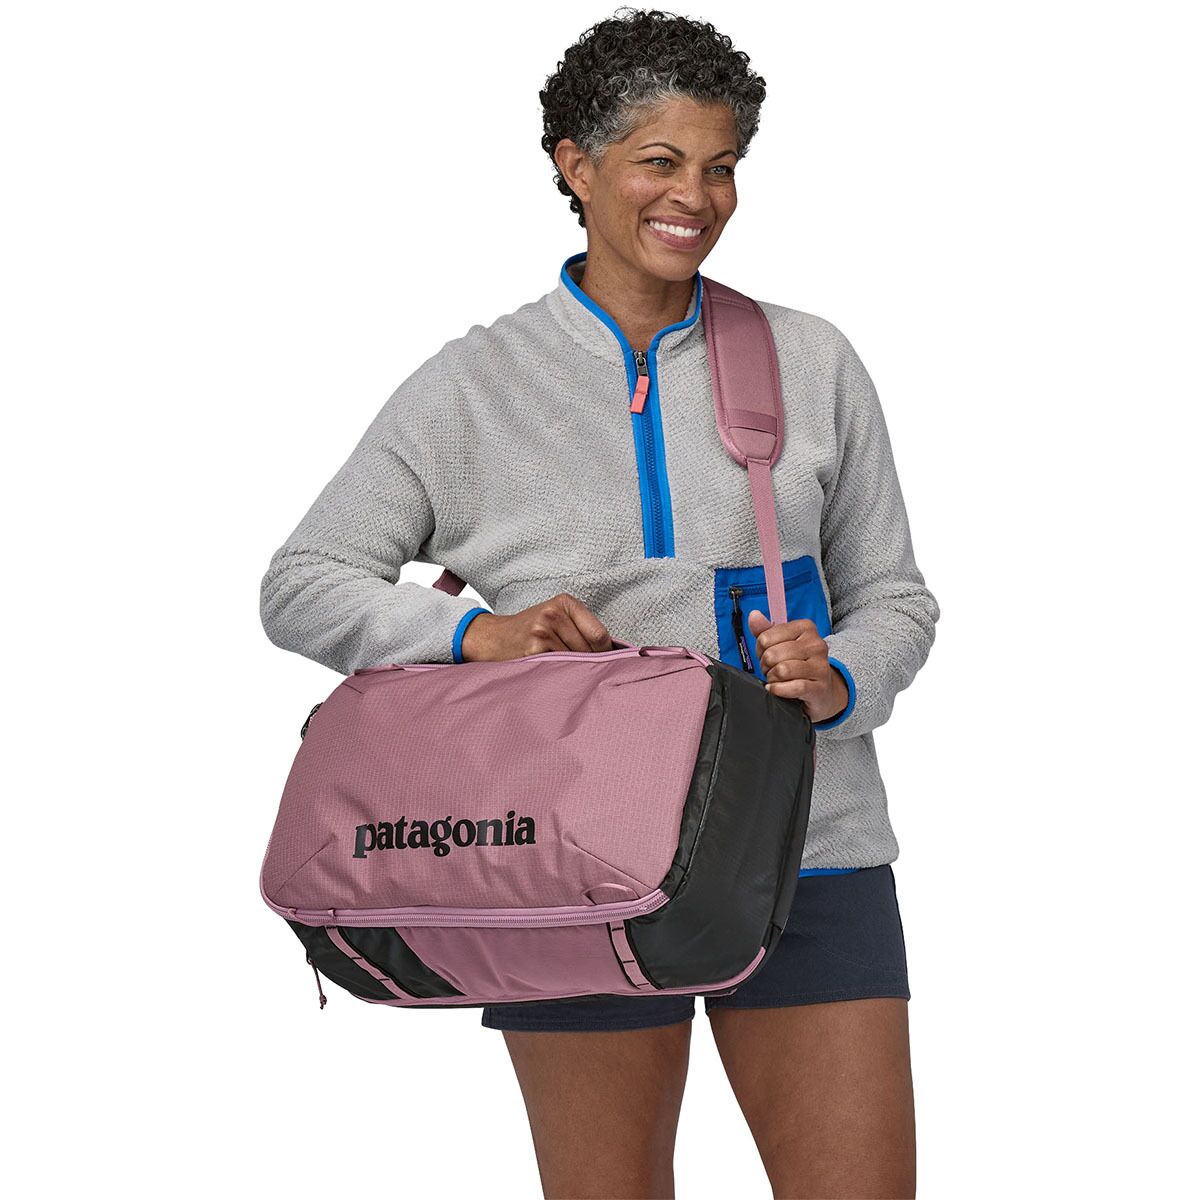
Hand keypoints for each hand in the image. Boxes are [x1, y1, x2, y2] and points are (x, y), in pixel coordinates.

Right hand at [461, 593, 613, 661]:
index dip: (605, 653)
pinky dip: (561, 675)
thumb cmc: (531, 630)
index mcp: (565, 602)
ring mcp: (542, 632)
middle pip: (590, 650)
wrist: (494, 638)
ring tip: (565, 670)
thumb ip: (582, 628)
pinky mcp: (533, 650)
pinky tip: (554, 673)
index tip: (604, 662)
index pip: (600, 634)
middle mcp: (553, 614)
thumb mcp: (556, 617)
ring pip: (576, 661)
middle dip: (591, 663)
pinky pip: (559, 669)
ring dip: (575, 671)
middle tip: (586, 671)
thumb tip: (615, 653)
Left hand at [746, 608, 848, 724]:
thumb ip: (765, 630)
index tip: (767, 654)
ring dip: (772, 678)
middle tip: (771, 669)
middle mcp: (816, 644)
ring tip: (776, 679)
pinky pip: (793, 687)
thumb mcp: (781, 643)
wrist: (821, 688)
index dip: (760, 650)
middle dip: (765, 666)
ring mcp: (820, 665)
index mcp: (805, 627)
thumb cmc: (799, 662)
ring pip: (782, 670)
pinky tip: (777, 688)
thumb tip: (754, 615)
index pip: (765, 637)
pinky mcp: (820, 686)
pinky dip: (779, 690)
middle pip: (772, 655)